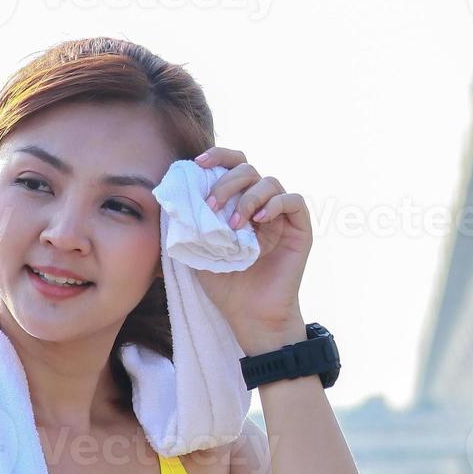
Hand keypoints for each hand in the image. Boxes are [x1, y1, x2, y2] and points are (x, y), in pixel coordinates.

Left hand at [190, 147, 311, 354]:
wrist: (250, 316)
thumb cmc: (226, 286)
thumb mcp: (197, 249)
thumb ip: (189, 221)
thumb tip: (172, 194)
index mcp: (238, 204)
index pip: (233, 166)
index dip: (218, 157)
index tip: (198, 164)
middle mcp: (261, 206)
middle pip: (249, 169)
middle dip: (226, 182)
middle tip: (212, 206)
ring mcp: (281, 217)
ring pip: (270, 182)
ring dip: (247, 197)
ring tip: (234, 224)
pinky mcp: (300, 230)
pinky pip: (294, 201)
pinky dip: (276, 204)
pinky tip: (259, 221)